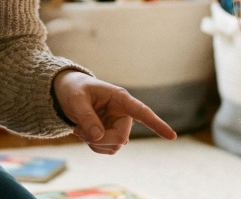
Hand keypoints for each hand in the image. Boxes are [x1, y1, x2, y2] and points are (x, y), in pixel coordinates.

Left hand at [52, 70, 176, 154]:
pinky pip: (107, 149)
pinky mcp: (112, 134)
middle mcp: (123, 113)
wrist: (67, 94)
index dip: (157, 124)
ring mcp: (118, 125)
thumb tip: (98, 137)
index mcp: (120, 98)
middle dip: (100, 139)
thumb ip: (86, 117)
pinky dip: (93, 146)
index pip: (142, 112)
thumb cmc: (74, 90)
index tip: (172, 136)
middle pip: (121, 137)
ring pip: (114, 146)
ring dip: (94, 143)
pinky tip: (84, 133)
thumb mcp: (76, 100)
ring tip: (80, 128)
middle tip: (79, 131)